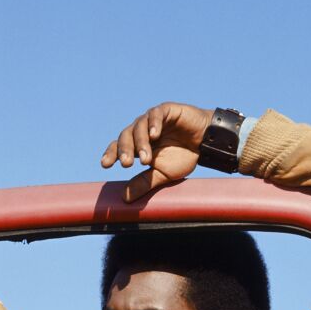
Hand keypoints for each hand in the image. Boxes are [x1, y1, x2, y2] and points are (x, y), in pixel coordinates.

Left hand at [100, 103, 214, 201]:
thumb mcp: (162, 175)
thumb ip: (144, 184)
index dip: (111, 154)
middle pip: (126, 136)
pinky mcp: (167, 110)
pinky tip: (154, 135)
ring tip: (146, 159)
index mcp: (137, 144)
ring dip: (141, 143)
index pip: (118, 147)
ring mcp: (153, 119)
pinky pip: (156, 114)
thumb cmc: (183, 157)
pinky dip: (154, 123)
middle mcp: (142, 130)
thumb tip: (124, 199)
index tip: (105, 164)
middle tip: (126, 165)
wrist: (205, 143)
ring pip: (139, 126)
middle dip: (124, 150)